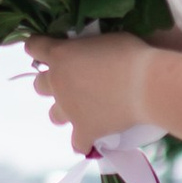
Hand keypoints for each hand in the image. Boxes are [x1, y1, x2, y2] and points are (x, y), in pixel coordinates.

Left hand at [26, 35, 153, 155]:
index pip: (34, 47)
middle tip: (72, 80)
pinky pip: (77, 143)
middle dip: (52, 82)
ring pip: (54, 115)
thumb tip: (94, 50)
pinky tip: (94, 136)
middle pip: (39, 85)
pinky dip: (83, 140)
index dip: (38, 46)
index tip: (45, 47)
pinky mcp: (84, 130)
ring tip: (84, 108)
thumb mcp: (106, 39)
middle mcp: (57, 83)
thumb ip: (91, 46)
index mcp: (60, 55)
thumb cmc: (131, 54)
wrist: (146, 85)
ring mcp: (68, 109)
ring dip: (64, 111)